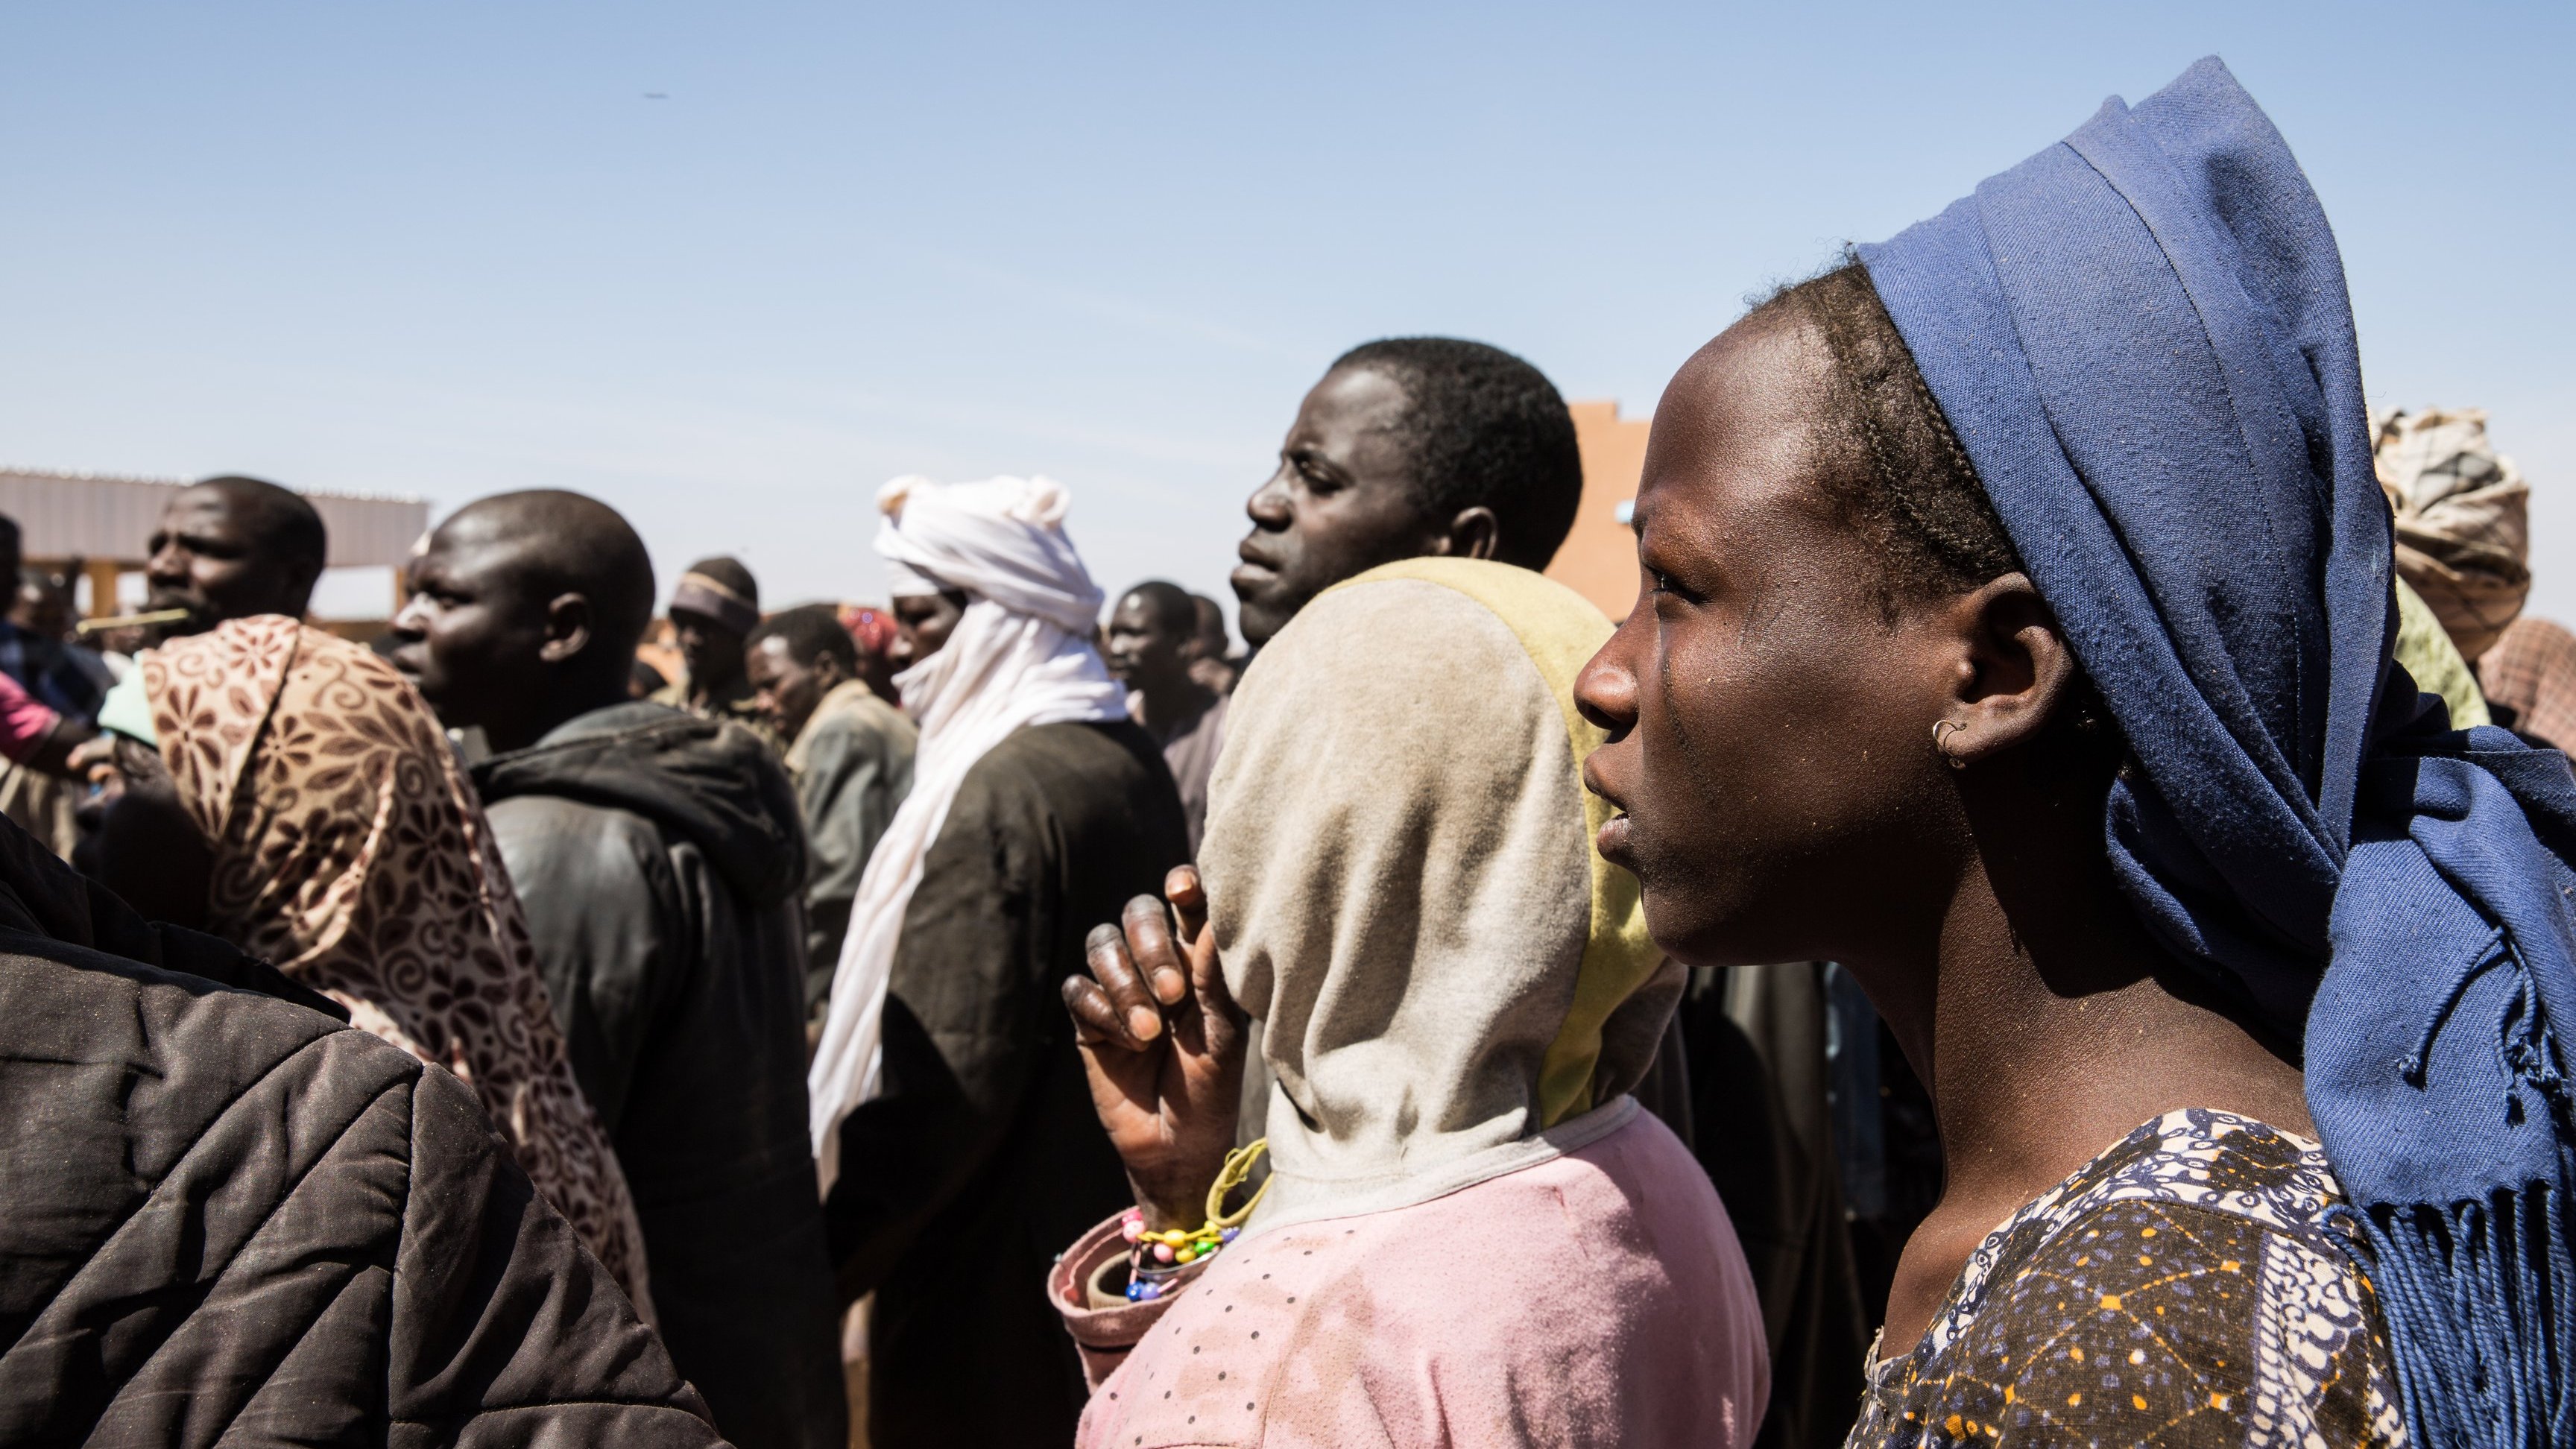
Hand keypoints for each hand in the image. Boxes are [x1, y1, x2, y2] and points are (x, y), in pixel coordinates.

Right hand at [1062, 865, 1246, 1230]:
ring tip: (1150, 1032)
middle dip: (1150, 946)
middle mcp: (1157, 964)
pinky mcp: (1089, 1019)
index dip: (1182, 885)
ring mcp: (1119, 989)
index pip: (1186, 904)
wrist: (1178, 1147)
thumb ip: (1214, 977)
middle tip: (1172, 994)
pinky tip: (1128, 1043)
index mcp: (1199, 959)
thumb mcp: (1223, 1036)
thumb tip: (1209, 920)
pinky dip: (1102, 1011)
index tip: (1182, 889)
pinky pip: (1079, 990)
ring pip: (1102, 944)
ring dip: (1125, 984)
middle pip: (1137, 913)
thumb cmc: (1213, 1089)